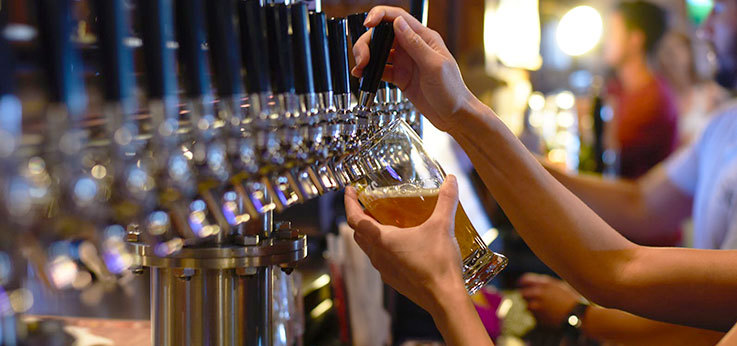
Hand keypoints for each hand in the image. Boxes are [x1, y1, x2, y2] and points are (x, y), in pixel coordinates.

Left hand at [344, 175, 465, 314]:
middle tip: (368, 204)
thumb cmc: (438, 263)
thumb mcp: (443, 226)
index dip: (349, 203)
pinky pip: (381, 260)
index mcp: (382, 240)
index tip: (350, 191)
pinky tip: (401, 244)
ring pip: (369, 248)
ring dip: (371, 233)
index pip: (354, 219)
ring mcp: (384, 270)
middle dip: (360, 217)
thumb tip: (451, 179)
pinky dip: (383, 248)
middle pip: (359, 233)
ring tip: (385, 221)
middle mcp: (378, 256)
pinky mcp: (394, 280)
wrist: (444, 298)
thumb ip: (446, 200)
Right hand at [352, 6, 477, 132]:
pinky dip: (369, 71)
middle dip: (367, 42)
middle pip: (383, 34)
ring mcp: (405, 62)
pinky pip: (381, 69)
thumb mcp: (434, 65)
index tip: (368, 23)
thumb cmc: (452, 91)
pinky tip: (363, 76)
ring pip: (379, 51)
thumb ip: (416, 44)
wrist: (454, 116)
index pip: (398, 17)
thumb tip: (398, 23)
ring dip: (366, 57)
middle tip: (362, 58)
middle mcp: (412, 47)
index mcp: (424, 38)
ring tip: (360, 68)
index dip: (380, 16)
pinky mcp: (400, 77)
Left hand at [519, 273, 582, 326]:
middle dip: (526, 296)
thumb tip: (533, 282)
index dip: (521, 283)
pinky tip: (549, 315)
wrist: (578, 315)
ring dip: (533, 307)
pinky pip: (534, 316)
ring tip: (545, 309)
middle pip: (522, 294)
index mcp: (544, 283)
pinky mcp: (538, 317)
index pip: (524, 280)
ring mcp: (537, 306)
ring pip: (527, 306)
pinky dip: (538, 316)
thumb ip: (545, 283)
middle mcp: (538, 293)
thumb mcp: (559, 286)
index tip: (520, 285)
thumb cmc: (571, 299)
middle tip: (532, 299)